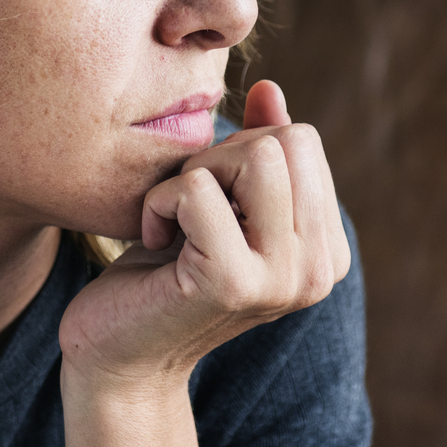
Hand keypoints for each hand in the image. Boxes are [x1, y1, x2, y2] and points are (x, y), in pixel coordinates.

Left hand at [59, 80, 350, 388]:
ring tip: (177, 222)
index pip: (303, 140)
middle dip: (221, 156)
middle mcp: (319, 270)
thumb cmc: (163, 273)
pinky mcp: (233, 283)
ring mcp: (282, 279)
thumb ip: (256, 150)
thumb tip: (269, 90)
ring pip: (256, 156)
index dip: (241, 152)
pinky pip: (198, 189)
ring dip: (195, 174)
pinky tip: (155, 242)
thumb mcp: (218, 203)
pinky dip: (160, 202)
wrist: (119, 356)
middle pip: (286, 141)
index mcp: (327, 250)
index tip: (211, 204)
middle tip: (188, 210)